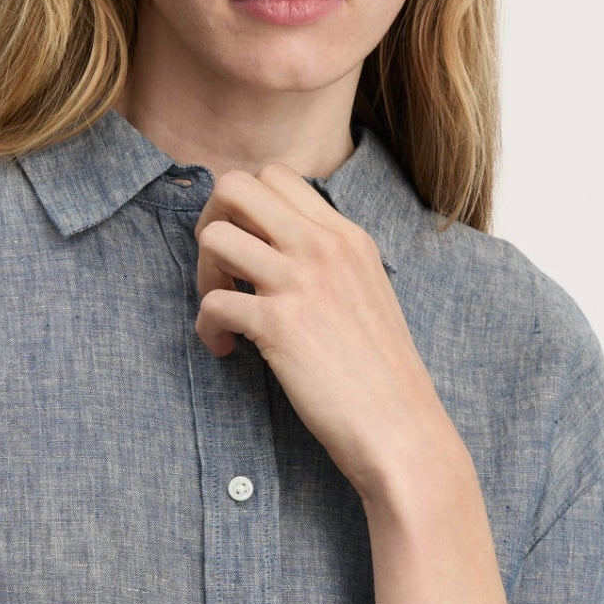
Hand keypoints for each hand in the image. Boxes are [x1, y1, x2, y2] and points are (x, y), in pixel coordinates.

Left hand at [193, 163, 459, 504]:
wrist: (400, 427)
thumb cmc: (381, 374)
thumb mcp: (367, 293)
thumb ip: (330, 262)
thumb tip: (275, 249)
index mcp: (348, 236)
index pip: (278, 177)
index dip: (245, 209)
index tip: (247, 251)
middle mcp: (324, 247)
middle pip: (237, 186)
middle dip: (212, 222)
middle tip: (221, 270)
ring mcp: (301, 282)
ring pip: (214, 235)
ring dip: (203, 275)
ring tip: (222, 311)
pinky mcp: (279, 325)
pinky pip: (212, 302)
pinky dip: (206, 327)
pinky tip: (227, 349)